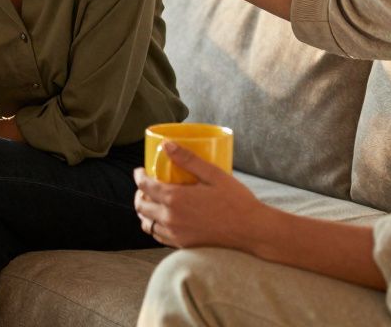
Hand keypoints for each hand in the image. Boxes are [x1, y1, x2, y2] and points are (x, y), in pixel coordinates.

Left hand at [133, 142, 269, 250]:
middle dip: (139, 194)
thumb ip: (188, 160)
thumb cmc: (235, 200)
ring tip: (153, 202)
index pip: (145, 186)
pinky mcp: (183, 245)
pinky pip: (159, 236)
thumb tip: (166, 144)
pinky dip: (156, 226)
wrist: (251, 231)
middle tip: (146, 186)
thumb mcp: (213, 174)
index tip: (141, 170)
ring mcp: (175, 234)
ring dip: (145, 212)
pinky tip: (164, 219)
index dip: (139, 176)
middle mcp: (170, 218)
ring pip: (147, 224)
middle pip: (141, 206)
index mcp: (175, 199)